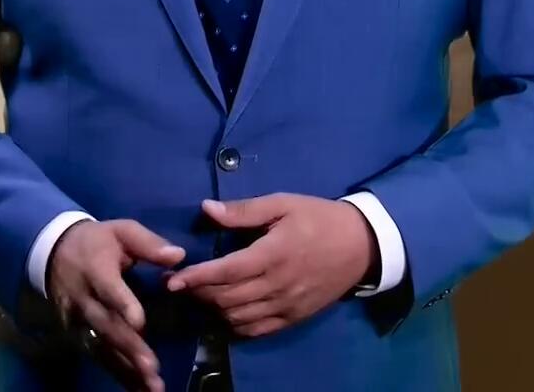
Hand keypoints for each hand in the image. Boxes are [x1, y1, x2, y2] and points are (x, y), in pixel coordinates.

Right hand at [47, 219, 186, 391]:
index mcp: (96, 269)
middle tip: (151, 368)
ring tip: (149, 386)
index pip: (108, 289)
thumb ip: (149, 244)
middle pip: (106, 325)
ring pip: (101, 345)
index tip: (139, 323)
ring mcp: (77, 319)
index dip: (122, 305)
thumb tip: (178, 256)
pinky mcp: (76, 332)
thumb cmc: (96, 242)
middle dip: (129, 347)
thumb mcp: (121, 231)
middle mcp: (84, 298)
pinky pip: (97, 354)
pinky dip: (117, 372)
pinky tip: (137, 388)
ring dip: (125, 367)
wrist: (53, 251)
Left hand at [165, 195, 373, 337]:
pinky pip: (257, 329)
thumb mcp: (283, 204)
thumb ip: (244, 210)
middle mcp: (278, 285)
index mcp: (273, 254)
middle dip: (198, 292)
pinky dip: (236, 324)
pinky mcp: (295, 317)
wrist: (362, 245)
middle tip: (180, 283)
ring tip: (199, 294)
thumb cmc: (318, 218)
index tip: (171, 279)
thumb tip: (207, 209)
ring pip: (238, 316)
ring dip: (214, 308)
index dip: (195, 277)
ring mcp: (287, 305)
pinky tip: (225, 311)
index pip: (226, 272)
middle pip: (227, 297)